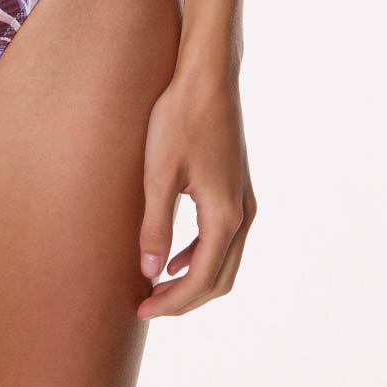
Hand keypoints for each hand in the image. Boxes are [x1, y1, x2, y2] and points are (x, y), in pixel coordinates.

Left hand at [136, 68, 256, 317]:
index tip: (141, 310)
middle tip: (147, 306)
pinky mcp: (237, 187)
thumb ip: (155, 226)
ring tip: (157, 286)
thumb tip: (150, 274)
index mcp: (225, 215)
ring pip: (226, 260)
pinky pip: (226, 239)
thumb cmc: (180, 117)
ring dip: (194, 279)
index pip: (201, 278)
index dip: (172, 301)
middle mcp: (243, 214)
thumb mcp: (159, 173)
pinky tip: (176, 255)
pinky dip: (202, 256)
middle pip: (219, 278)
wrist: (208, 76)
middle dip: (184, 299)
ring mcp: (244, 201)